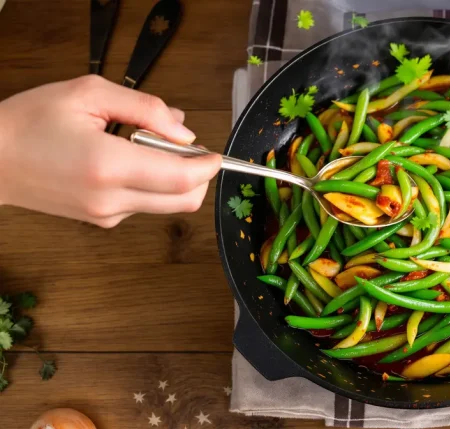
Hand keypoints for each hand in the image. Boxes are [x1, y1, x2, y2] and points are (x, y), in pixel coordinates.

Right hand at [0, 75, 221, 227]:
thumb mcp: (90, 94)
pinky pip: (144, 205)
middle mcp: (111, 199)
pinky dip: (151, 184)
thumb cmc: (32, 121)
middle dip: (197, 175)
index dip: (208, 166)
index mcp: (109, 166)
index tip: (216, 153)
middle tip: (180, 145)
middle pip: (184, 201)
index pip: (182, 178)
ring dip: (173, 178)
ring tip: (142, 146)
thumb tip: (186, 132)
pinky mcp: (102, 221)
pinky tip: (124, 161)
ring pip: (166, 204)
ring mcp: (106, 215)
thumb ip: (146, 109)